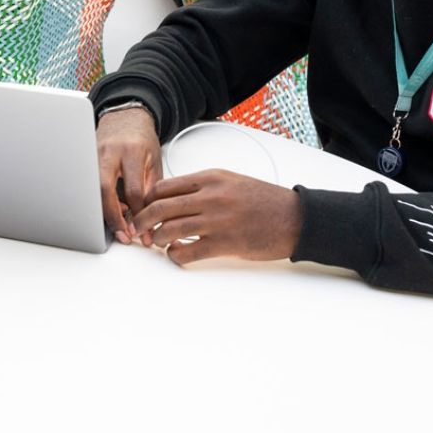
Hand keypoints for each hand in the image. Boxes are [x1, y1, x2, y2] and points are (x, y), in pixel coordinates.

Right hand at [96, 105, 160, 244]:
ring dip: (102, 212)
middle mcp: (110, 153)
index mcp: (132, 152)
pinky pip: (88, 185)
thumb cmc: (141, 139)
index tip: (142, 232)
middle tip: (123, 235)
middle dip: (113, 217)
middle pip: (104, 190)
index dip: (138, 215)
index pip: (133, 190)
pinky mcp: (85, 160)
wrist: (125, 116)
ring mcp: (93, 155)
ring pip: (91, 190)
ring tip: (115, 226)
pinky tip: (105, 209)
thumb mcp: (154, 161)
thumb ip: (150, 188)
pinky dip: (95, 201)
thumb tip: (149, 219)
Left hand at [130, 169, 301, 264]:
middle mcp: (209, 196)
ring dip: (157, 240)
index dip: (146, 201)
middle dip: (142, 221)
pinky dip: (176, 255)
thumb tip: (173, 198)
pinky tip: (178, 253)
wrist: (294, 218)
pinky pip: (187, 251)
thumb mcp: (230, 182)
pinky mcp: (224, 244)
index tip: (142, 210)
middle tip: (137, 230)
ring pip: (169, 230)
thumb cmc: (263, 200)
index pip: (163, 187)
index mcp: (209, 178)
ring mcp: (216, 220)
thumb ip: (202, 187)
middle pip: (160, 207)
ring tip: (159, 243)